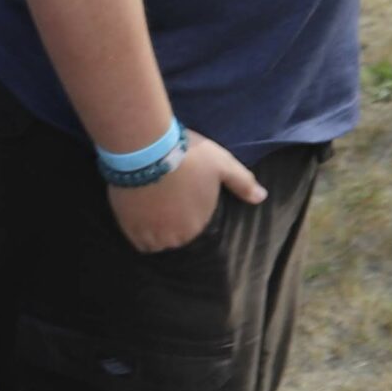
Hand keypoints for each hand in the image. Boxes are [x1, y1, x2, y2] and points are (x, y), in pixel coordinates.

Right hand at [107, 132, 262, 252]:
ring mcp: (151, 232)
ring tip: (149, 212)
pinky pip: (137, 241)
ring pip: (155, 243)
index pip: (194, 230)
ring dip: (154, 232)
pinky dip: (138, 232)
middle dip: (171, 226)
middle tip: (164, 204)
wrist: (144, 147)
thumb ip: (242, 182)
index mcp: (199, 223)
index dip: (188, 215)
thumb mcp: (221, 164)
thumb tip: (262, 197)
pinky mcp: (129, 225)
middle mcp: (176, 234)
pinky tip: (135, 215)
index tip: (181, 200)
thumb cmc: (187, 156)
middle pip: (175, 239)